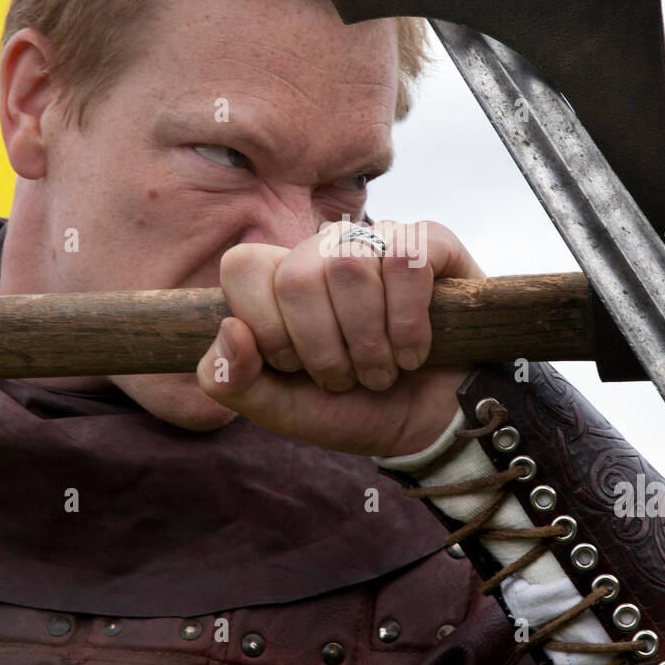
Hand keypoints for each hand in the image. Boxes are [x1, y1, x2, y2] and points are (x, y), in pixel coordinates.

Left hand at [196, 219, 484, 456]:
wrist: (435, 424)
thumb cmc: (358, 409)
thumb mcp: (284, 410)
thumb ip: (233, 383)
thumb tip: (229, 328)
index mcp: (283, 279)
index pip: (243, 267)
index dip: (267, 329)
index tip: (298, 368)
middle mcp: (327, 250)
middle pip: (298, 275)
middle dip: (324, 348)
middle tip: (348, 377)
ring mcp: (379, 240)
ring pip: (350, 263)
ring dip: (369, 340)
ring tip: (383, 370)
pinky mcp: (432, 243)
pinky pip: (407, 259)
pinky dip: (409, 321)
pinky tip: (415, 351)